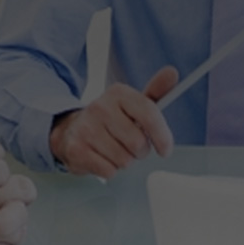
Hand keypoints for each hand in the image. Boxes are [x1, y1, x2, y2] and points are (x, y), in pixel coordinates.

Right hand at [48, 66, 178, 177]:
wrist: (72, 130)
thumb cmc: (110, 120)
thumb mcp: (132, 104)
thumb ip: (155, 91)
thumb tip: (171, 73)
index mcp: (118, 93)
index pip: (149, 114)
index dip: (162, 136)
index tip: (165, 149)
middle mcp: (100, 107)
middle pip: (138, 143)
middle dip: (140, 151)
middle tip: (131, 147)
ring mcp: (86, 128)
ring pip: (124, 160)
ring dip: (124, 161)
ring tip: (114, 150)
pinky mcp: (76, 149)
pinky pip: (109, 171)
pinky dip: (109, 170)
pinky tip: (101, 158)